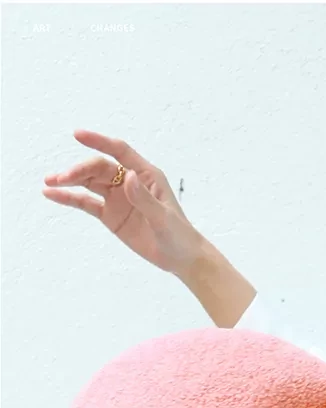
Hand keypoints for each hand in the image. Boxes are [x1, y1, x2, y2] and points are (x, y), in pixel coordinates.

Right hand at [42, 130, 202, 277]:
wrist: (181, 258)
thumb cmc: (178, 235)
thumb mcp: (163, 218)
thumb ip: (145, 199)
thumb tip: (128, 177)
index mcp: (146, 175)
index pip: (119, 151)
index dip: (99, 142)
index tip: (78, 135)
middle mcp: (129, 182)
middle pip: (99, 168)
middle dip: (79, 170)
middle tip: (61, 178)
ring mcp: (117, 198)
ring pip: (89, 183)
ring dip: (70, 181)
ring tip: (49, 183)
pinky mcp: (110, 215)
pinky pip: (86, 203)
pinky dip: (70, 198)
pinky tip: (52, 195)